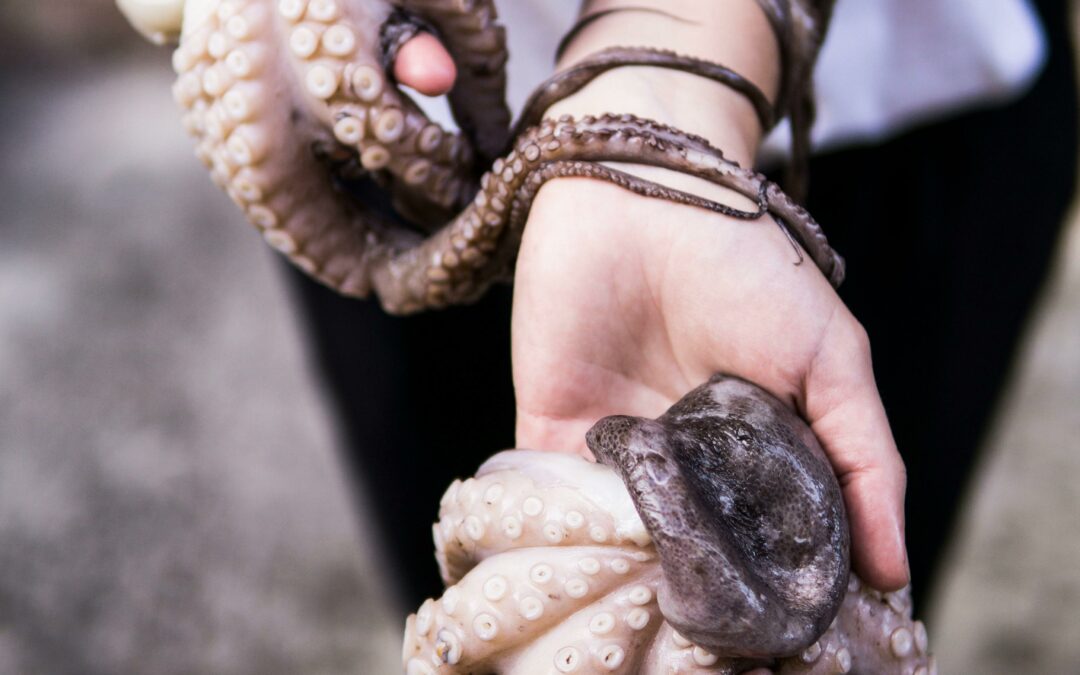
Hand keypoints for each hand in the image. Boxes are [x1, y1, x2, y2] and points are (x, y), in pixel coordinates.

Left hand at [391, 16, 909, 592]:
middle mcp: (688, 457)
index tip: (794, 634)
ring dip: (638, 577)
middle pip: (697, 550)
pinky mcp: (552, 431)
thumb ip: (865, 460)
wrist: (636, 192)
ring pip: (626, 539)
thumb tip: (890, 571)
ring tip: (657, 625)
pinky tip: (588, 579)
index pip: (772, 538)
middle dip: (708, 592)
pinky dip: (566, 540)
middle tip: (720, 644)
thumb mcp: (831, 358)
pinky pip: (552, 505)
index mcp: (757, 447)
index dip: (785, 586)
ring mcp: (620, 448)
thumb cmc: (747, 264)